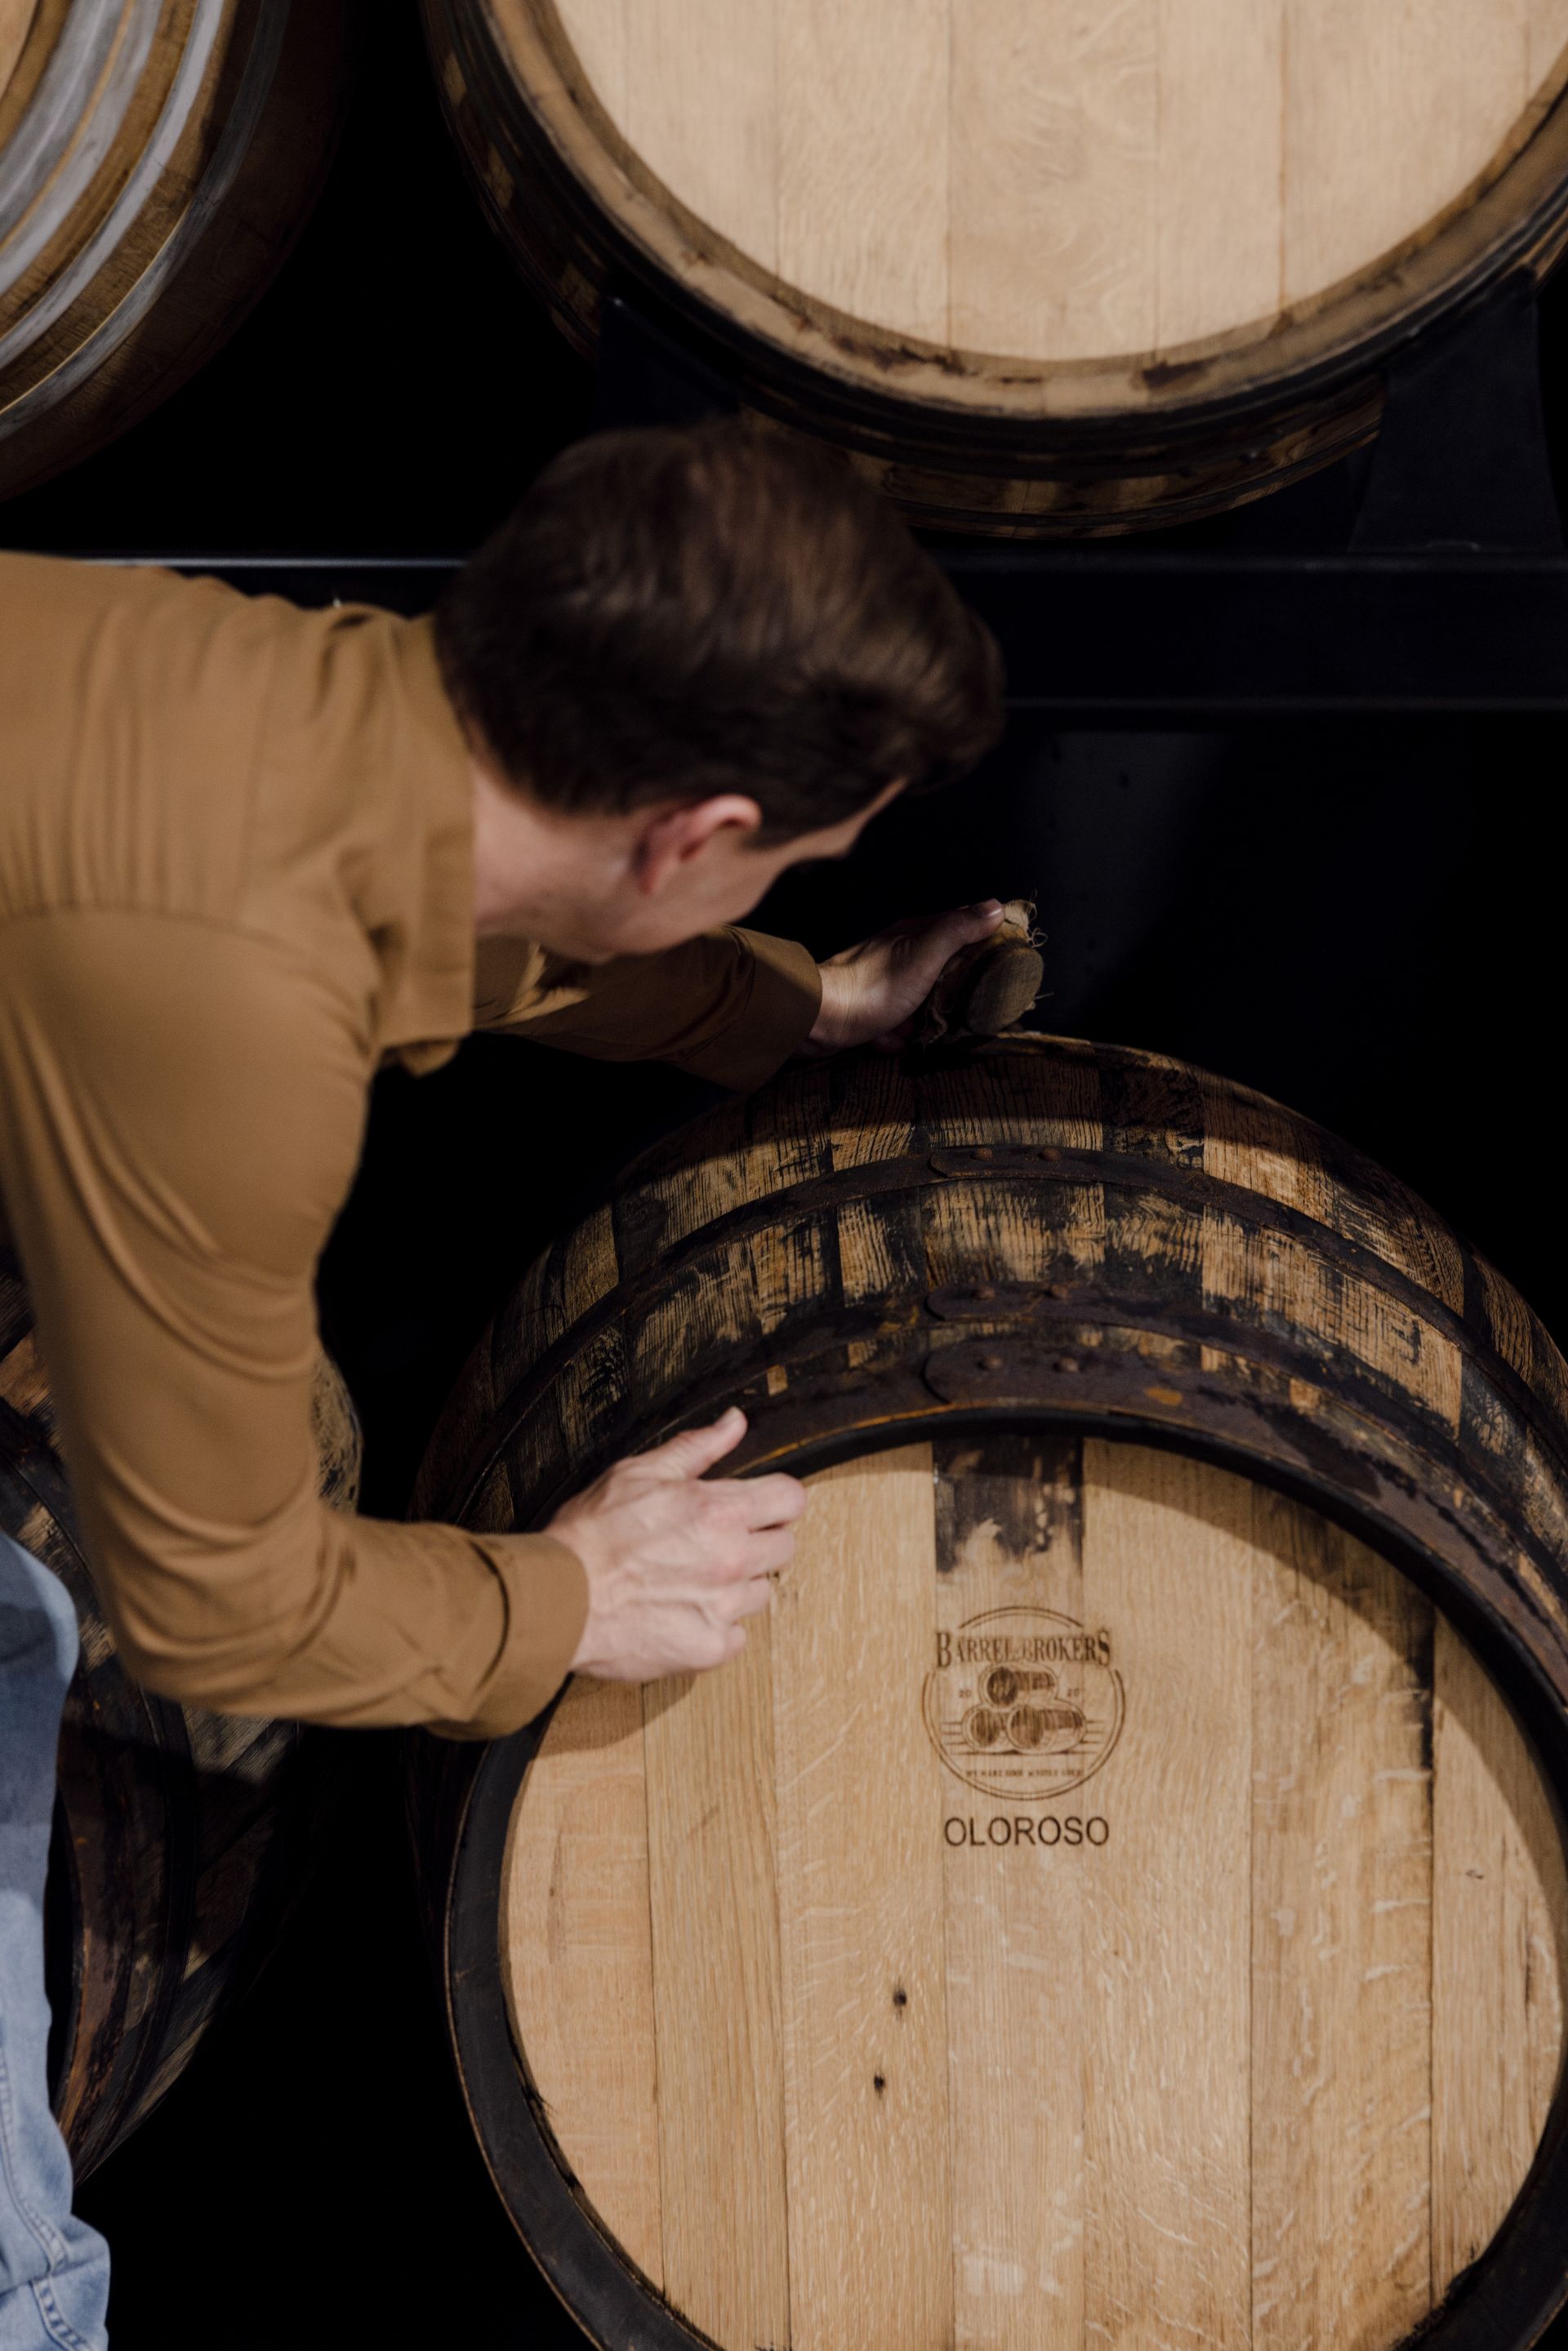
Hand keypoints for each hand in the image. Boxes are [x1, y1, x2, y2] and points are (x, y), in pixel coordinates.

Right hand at [552, 1408, 805, 1680]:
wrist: (560, 1599)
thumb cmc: (591, 1535)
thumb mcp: (639, 1472)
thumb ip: (697, 1448)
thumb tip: (734, 1423)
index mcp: (719, 1511)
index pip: (791, 1500)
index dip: (777, 1500)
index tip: (761, 1506)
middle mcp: (731, 1559)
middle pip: (784, 1547)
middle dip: (759, 1541)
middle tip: (719, 1543)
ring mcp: (723, 1607)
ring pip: (761, 1593)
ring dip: (738, 1586)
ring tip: (693, 1580)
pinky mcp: (709, 1648)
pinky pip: (737, 1636)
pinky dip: (716, 1627)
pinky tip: (684, 1613)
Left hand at [806, 900, 1004, 1054]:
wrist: (819, 1018)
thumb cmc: (873, 985)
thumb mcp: (924, 955)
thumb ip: (958, 931)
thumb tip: (996, 906)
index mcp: (915, 933)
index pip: (961, 928)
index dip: (984, 943)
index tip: (1003, 965)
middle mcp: (899, 953)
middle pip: (943, 971)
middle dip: (952, 993)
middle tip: (962, 1010)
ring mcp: (883, 981)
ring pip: (920, 1002)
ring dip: (920, 1020)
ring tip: (915, 1027)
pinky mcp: (868, 1008)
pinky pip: (895, 1024)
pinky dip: (895, 1034)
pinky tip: (888, 1038)